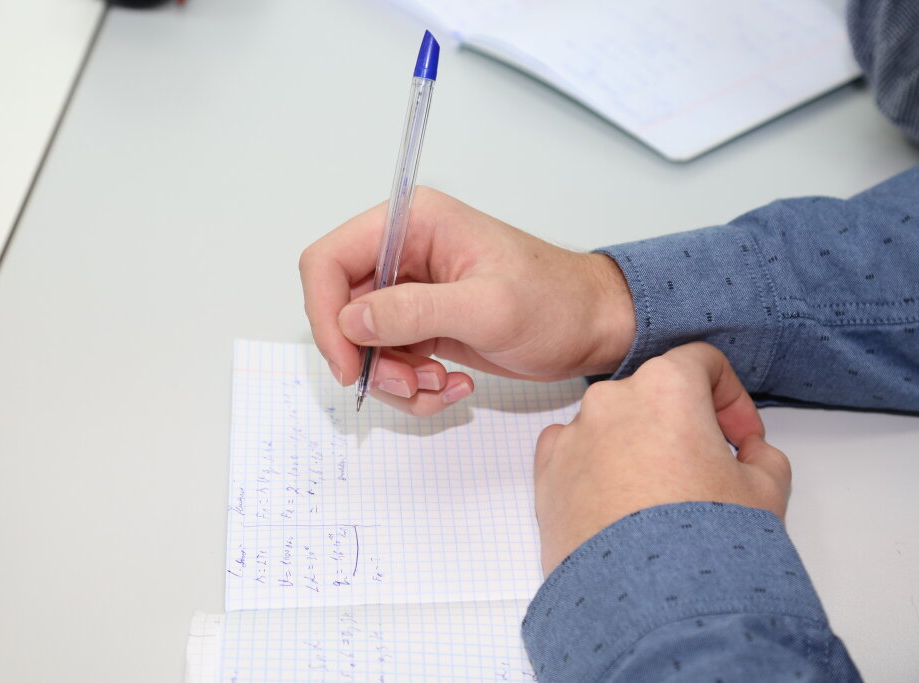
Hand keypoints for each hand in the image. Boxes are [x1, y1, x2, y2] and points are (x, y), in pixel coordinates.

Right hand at [299, 188, 634, 415]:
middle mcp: (403, 253)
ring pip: (362, 344)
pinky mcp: (421, 325)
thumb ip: (416, 311)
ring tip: (440, 387)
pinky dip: (411, 387)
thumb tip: (352, 319)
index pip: (329, 260)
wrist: (593, 329)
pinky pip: (389, 362)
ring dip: (393, 379)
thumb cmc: (558, 304)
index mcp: (412, 223)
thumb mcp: (489, 307)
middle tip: (406, 385)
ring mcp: (410, 292)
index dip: (325, 314)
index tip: (348, 364)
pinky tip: (451, 387)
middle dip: (366, 358)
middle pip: (340, 309)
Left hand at [534, 342, 790, 576]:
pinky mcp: (546, 475)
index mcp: (664, 387)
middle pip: (653, 394)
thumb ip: (764, 455)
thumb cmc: (703, 541)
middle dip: (683, 424)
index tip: (740, 436)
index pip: (700, 362)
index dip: (730, 396)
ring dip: (638, 448)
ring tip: (662, 501)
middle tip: (707, 470)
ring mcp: (573, 437)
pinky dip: (596, 468)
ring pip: (612, 425)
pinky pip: (574, 454)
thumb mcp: (767, 491)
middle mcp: (610, 401)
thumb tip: (750, 454)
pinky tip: (620, 505)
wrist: (646, 605)